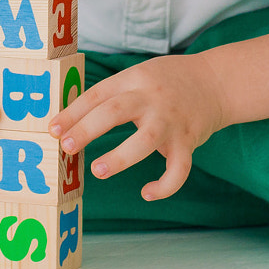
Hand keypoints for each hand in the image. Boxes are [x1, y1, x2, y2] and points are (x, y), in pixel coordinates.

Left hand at [48, 54, 228, 200]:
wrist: (216, 82)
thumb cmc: (166, 81)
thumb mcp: (138, 75)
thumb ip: (111, 94)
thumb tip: (69, 121)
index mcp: (134, 79)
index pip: (97, 94)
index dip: (73, 112)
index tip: (52, 129)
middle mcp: (151, 98)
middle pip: (115, 111)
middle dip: (87, 129)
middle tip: (65, 146)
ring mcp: (171, 121)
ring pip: (145, 140)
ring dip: (120, 157)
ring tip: (99, 170)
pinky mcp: (188, 141)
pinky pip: (179, 168)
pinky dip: (165, 185)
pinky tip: (147, 193)